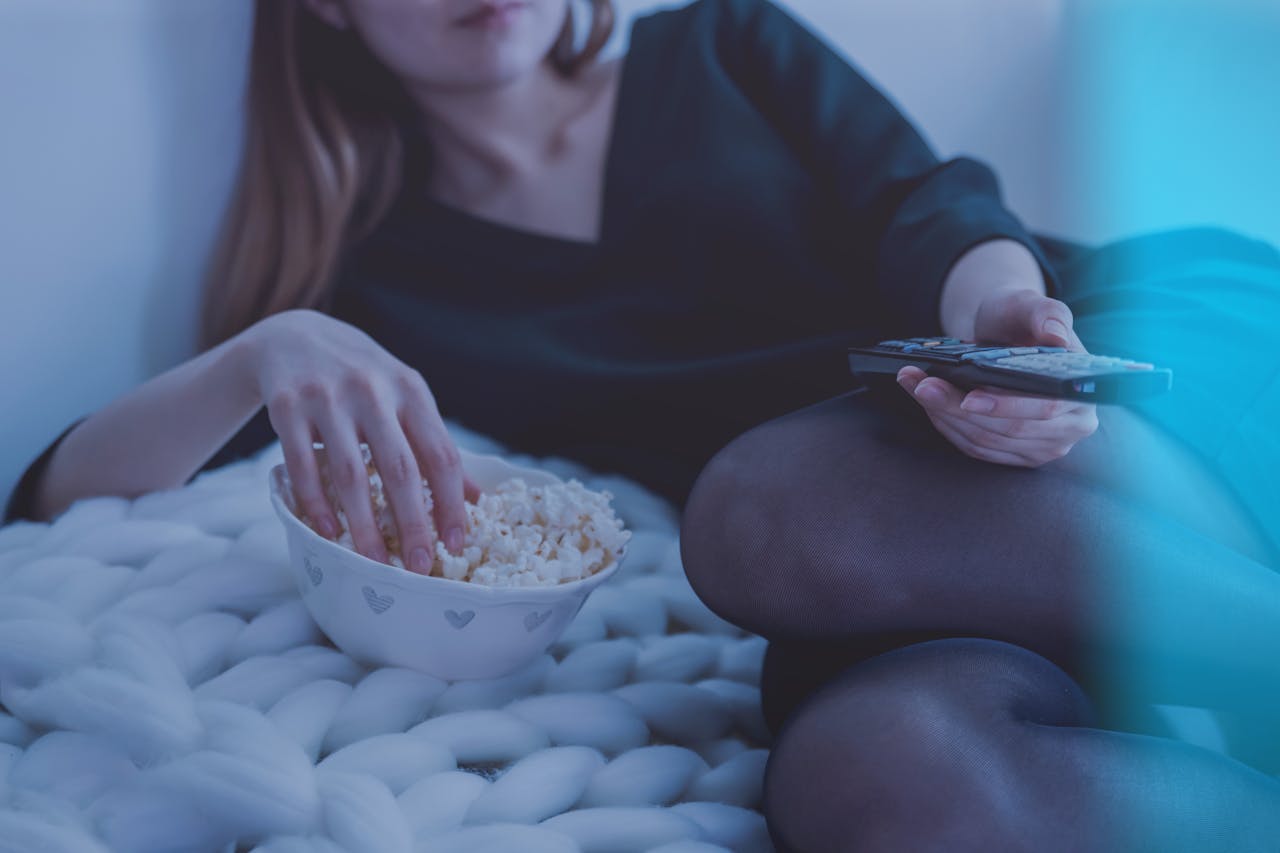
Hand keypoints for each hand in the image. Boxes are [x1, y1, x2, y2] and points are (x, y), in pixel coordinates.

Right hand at [242, 310, 479, 571]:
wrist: (293, 336)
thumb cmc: (362, 377)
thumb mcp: (403, 397)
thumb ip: (434, 443)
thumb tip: (476, 498)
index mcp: (411, 391)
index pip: (441, 454)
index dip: (452, 503)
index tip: (457, 543)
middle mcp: (373, 392)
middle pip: (401, 470)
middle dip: (413, 523)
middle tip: (417, 566)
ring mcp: (328, 398)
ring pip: (351, 474)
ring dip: (363, 525)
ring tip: (373, 563)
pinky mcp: (287, 407)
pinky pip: (304, 465)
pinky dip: (316, 504)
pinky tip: (328, 534)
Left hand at [897, 288, 1098, 466]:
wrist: (1005, 335)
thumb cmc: (1021, 319)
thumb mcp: (1030, 305)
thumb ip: (1047, 314)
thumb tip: (1055, 335)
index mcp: (1082, 393)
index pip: (1045, 408)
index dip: (1005, 406)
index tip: (967, 398)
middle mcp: (1071, 426)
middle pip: (1007, 429)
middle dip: (957, 407)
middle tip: (922, 384)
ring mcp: (1042, 446)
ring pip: (984, 441)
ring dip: (943, 415)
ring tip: (915, 385)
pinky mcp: (1014, 454)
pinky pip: (974, 447)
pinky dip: (945, 423)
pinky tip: (926, 400)